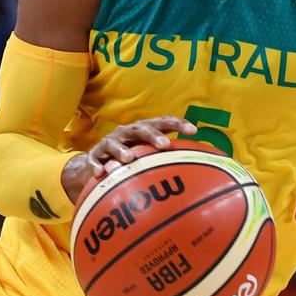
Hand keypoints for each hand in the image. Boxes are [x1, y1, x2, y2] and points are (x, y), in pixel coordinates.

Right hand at [61, 116, 195, 203]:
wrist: (98, 161)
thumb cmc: (132, 155)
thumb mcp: (149, 152)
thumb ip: (169, 155)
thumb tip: (200, 163)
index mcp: (144, 130)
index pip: (163, 122)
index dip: (179, 124)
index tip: (194, 130)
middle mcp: (128, 133)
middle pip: (141, 129)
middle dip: (153, 135)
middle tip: (165, 144)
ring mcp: (110, 143)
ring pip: (115, 144)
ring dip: (121, 150)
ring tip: (129, 158)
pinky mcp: (95, 156)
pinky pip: (95, 161)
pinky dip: (97, 166)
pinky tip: (101, 173)